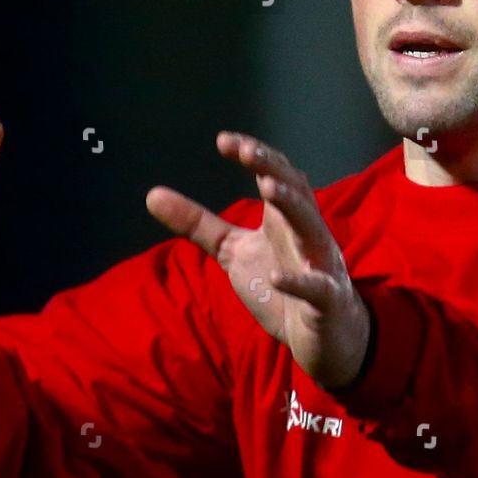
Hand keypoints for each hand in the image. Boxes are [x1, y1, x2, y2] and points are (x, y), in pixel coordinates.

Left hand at [146, 131, 371, 389]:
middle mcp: (304, 234)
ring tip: (269, 187)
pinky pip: (316, 288)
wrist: (322, 336)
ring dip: (294, 206)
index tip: (224, 141)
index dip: (253, 155)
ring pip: (311, 229)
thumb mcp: (233, 251)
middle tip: (246, 152)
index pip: (273, 174)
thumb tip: (151, 194)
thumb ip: (198, 224)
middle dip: (273, 169)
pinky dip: (299, 282)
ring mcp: (319, 265)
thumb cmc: (280, 285)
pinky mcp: (326, 300)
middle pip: (295, 191)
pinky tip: (276, 279)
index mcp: (283, 218)